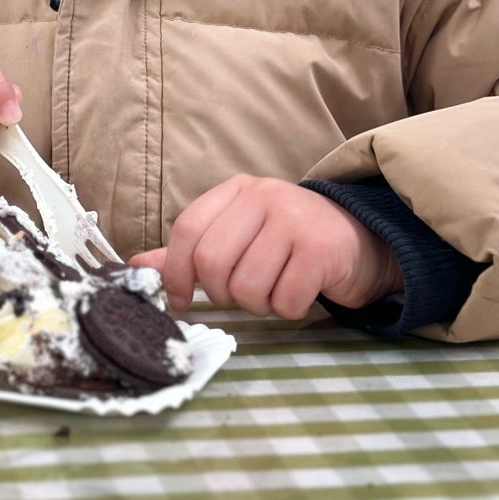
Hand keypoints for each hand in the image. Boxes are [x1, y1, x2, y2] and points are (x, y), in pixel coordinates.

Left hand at [129, 175, 402, 319]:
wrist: (361, 239)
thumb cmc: (291, 242)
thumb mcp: (239, 235)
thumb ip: (191, 251)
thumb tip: (137, 264)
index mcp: (237, 190)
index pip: (187, 230)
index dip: (175, 272)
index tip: (180, 299)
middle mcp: (264, 197)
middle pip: (212, 263)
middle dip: (221, 294)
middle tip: (242, 294)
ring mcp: (294, 220)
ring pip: (246, 287)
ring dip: (258, 305)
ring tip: (274, 290)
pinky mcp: (321, 249)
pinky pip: (284, 300)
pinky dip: (287, 309)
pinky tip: (299, 293)